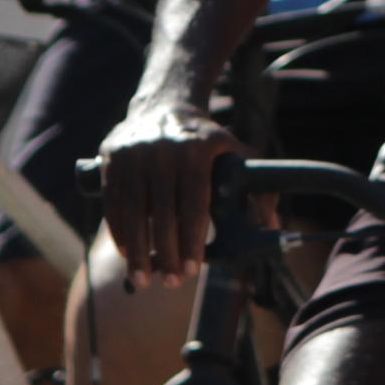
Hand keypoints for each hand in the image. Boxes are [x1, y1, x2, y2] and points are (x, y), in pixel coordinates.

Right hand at [99, 98, 240, 283]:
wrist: (164, 103)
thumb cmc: (204, 139)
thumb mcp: (235, 151)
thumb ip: (257, 187)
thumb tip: (273, 224)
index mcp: (197, 149)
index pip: (194, 203)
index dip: (192, 240)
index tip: (192, 270)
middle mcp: (163, 149)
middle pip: (163, 212)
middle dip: (166, 253)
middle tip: (171, 282)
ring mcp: (134, 152)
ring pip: (133, 211)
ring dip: (137, 250)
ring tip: (144, 279)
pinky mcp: (112, 158)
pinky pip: (113, 202)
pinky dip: (119, 231)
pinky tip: (126, 254)